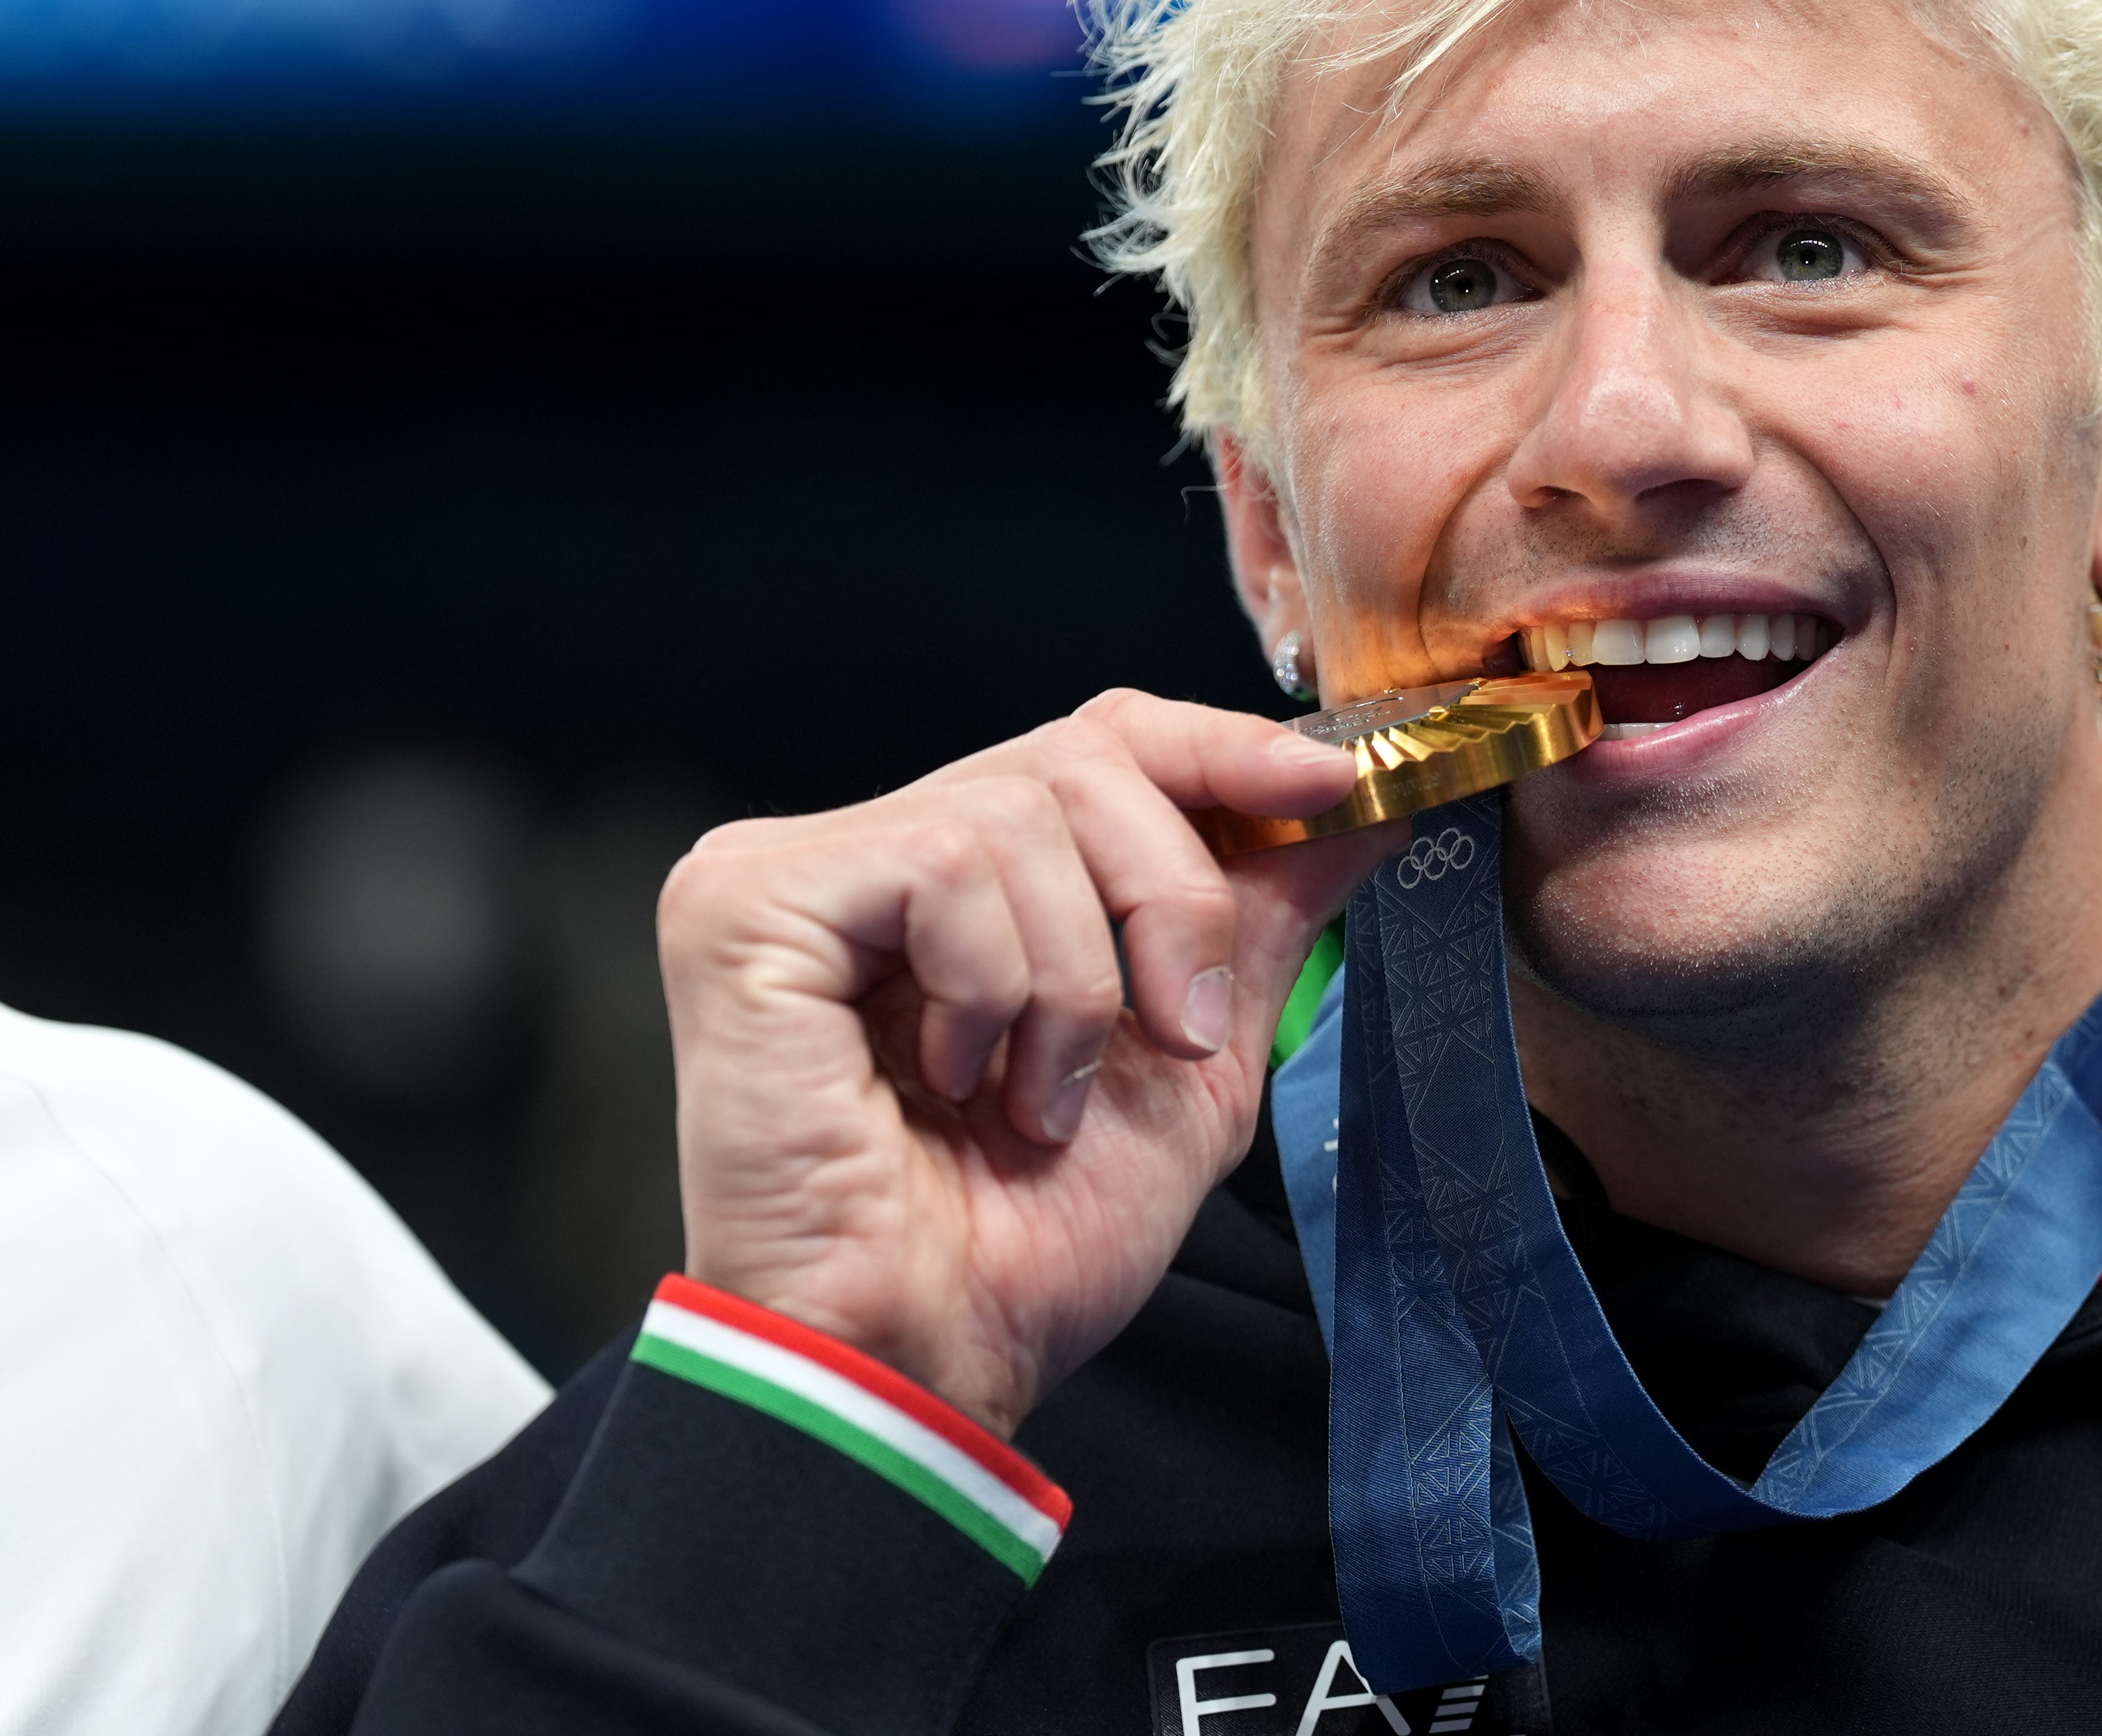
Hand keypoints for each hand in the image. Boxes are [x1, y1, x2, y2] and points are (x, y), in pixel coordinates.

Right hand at [654, 691, 1393, 1434]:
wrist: (927, 1363)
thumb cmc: (1030, 1246)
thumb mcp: (1192, 1063)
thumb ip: (1255, 919)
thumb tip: (1357, 801)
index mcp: (954, 881)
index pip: (1100, 739)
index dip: (1221, 748)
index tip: (1332, 784)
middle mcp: (862, 851)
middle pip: (1079, 758)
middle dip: (1170, 898)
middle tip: (1176, 1038)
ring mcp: (790, 871)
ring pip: (1017, 811)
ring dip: (1075, 982)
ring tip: (1035, 1100)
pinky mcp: (744, 905)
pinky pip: (940, 863)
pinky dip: (994, 987)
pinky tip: (958, 1080)